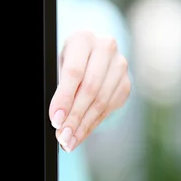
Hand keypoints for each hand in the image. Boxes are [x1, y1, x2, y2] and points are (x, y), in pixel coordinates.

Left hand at [49, 30, 130, 151]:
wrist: (90, 52)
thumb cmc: (68, 60)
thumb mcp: (59, 65)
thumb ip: (59, 87)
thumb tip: (58, 118)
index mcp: (83, 39)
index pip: (74, 73)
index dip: (64, 99)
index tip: (55, 120)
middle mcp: (105, 48)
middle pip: (90, 90)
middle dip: (74, 117)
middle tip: (62, 137)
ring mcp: (120, 66)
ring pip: (101, 102)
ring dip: (83, 126)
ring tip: (68, 141)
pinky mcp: (125, 83)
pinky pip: (108, 109)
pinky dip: (92, 125)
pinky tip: (80, 136)